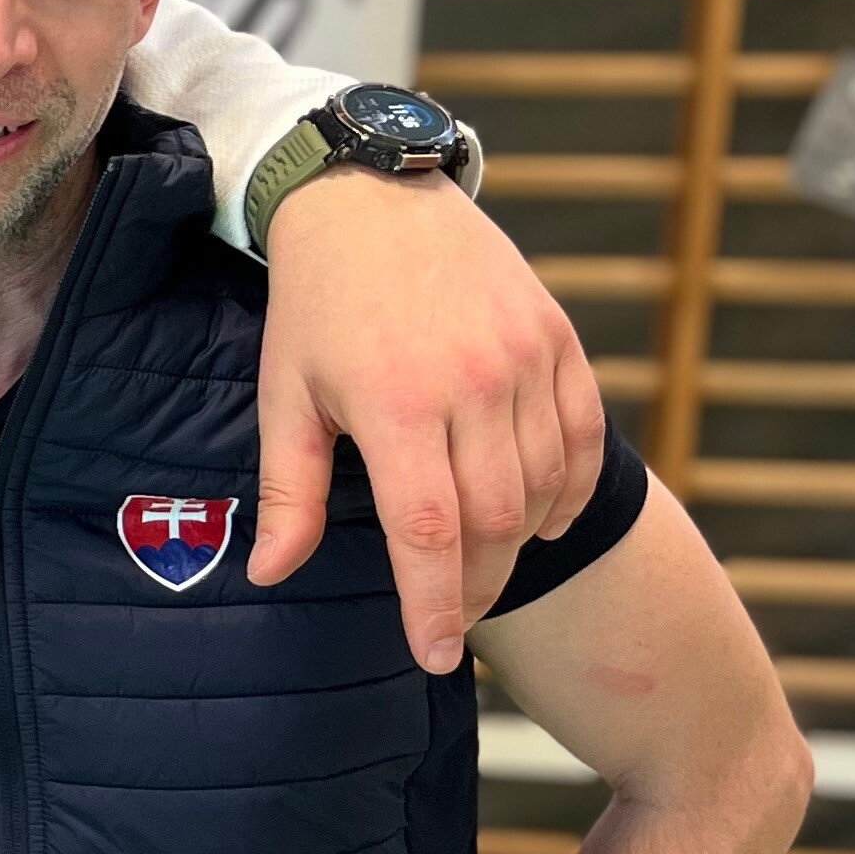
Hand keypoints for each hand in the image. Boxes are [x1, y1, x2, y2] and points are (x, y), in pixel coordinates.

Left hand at [250, 171, 601, 674]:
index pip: (427, 532)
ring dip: (521, 542)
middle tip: (455, 616)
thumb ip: (289, 492)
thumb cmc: (317, 305)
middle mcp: (471, 383)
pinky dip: (570, 490)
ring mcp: (525, 359)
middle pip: (494, 522)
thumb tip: (271, 574)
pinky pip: (584, 437)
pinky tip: (544, 519)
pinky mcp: (557, 338)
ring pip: (542, 486)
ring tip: (485, 565)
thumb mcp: (285, 395)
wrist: (372, 198)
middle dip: (477, 585)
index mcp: (395, 404)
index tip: (435, 655)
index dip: (434, 604)